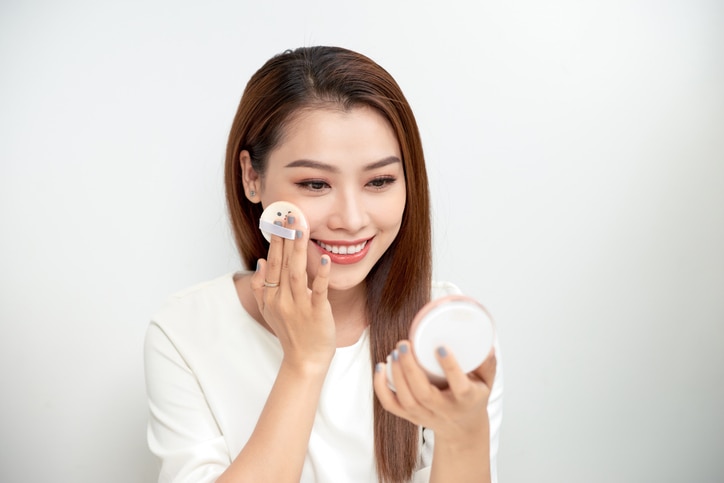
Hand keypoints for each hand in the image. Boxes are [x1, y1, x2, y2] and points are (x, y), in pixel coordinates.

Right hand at [250, 215, 335, 371]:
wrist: (305, 360)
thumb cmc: (291, 334)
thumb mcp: (269, 311)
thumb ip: (261, 286)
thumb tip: (261, 261)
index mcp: (271, 295)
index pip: (273, 262)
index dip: (276, 241)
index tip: (278, 220)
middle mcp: (282, 299)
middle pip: (283, 263)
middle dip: (286, 238)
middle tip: (289, 215)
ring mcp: (299, 306)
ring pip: (297, 273)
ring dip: (299, 250)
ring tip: (301, 230)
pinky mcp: (317, 313)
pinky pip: (319, 291)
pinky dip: (322, 275)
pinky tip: (326, 259)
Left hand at [373, 341, 496, 444]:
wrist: (462, 429)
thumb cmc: (473, 399)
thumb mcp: (487, 383)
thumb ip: (487, 364)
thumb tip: (487, 344)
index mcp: (465, 400)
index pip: (459, 386)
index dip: (449, 367)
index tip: (440, 347)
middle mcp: (443, 410)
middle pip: (423, 393)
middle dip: (410, 368)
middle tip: (404, 344)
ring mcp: (424, 415)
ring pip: (406, 399)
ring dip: (396, 375)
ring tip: (395, 352)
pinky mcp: (410, 416)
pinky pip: (391, 405)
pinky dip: (381, 387)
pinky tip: (380, 367)